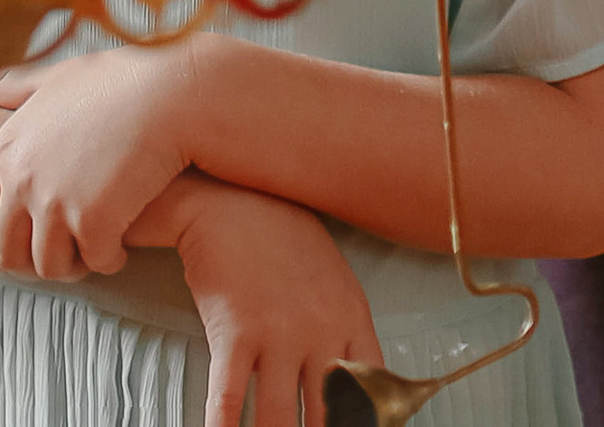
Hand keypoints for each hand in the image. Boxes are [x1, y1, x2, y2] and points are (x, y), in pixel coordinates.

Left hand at [0, 47, 196, 280]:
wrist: (173, 90)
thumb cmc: (122, 78)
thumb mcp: (61, 75)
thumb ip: (18, 87)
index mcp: (8, 148)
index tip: (15, 242)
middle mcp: (22, 178)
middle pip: (6, 251)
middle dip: (31, 260)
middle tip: (61, 253)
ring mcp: (55, 203)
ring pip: (48, 267)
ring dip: (72, 265)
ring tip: (93, 251)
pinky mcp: (93, 221)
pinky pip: (94, 263)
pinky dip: (109, 260)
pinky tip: (121, 247)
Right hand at [167, 177, 378, 426]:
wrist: (237, 198)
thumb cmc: (285, 239)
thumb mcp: (334, 283)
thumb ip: (346, 335)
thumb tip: (354, 388)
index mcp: (351, 319)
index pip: (373, 389)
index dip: (366, 423)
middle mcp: (321, 331)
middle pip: (329, 414)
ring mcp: (280, 332)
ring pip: (280, 418)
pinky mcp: (237, 332)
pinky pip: (229, 399)